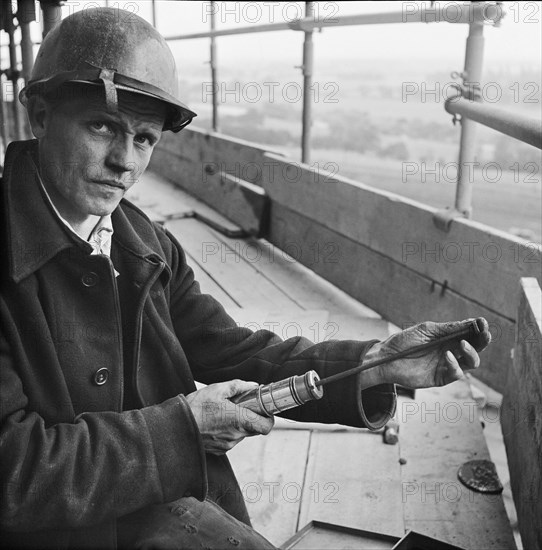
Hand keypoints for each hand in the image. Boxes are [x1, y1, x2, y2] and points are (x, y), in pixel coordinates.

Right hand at [185, 380, 274, 454]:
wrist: (176, 426)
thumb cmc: (195, 407)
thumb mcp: (217, 389)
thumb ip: (239, 386)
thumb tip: (253, 386)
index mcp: (238, 420)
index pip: (266, 426)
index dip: (269, 418)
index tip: (265, 410)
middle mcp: (235, 435)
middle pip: (255, 428)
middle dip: (252, 417)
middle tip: (242, 406)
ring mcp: (227, 444)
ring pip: (242, 433)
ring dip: (238, 424)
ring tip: (224, 413)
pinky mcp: (219, 449)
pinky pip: (231, 439)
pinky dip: (228, 431)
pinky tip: (216, 422)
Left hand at [364, 318, 490, 388]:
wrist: (386, 358)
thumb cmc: (404, 342)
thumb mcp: (426, 330)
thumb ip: (448, 328)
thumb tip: (470, 322)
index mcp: (447, 337)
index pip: (469, 333)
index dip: (478, 328)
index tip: (483, 323)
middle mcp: (450, 350)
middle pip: (474, 347)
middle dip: (482, 340)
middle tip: (485, 334)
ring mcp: (447, 365)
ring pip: (471, 362)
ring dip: (471, 353)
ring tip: (462, 345)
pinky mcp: (441, 378)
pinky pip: (456, 373)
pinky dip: (455, 364)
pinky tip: (447, 356)